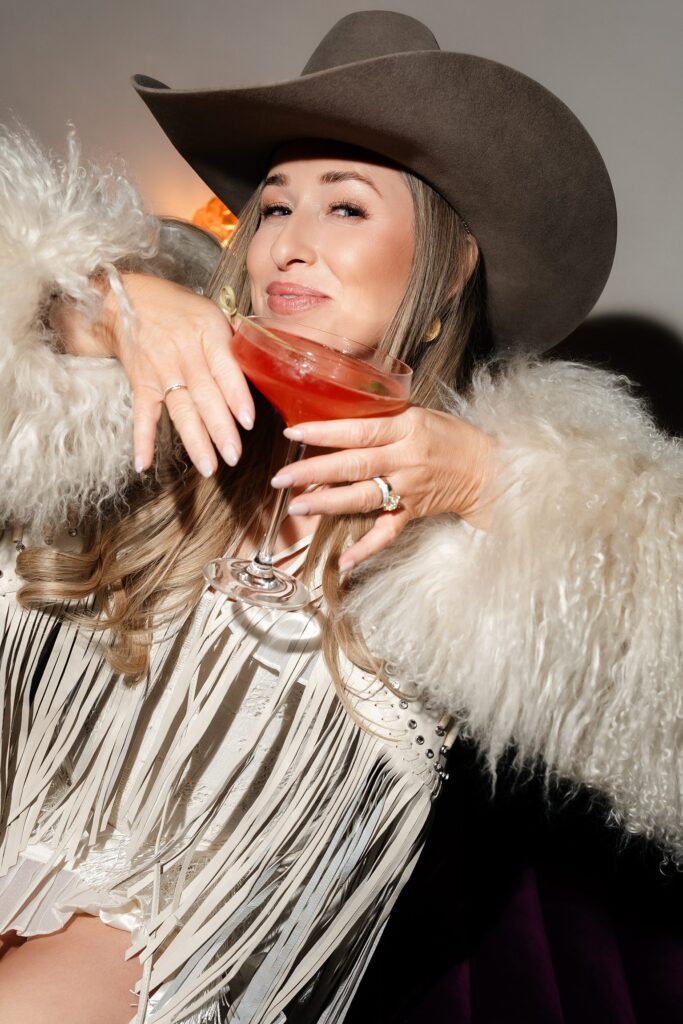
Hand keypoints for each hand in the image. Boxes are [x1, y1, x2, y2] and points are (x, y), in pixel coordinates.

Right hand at [51, 272, 254, 476]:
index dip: (236, 396)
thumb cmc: (179, 308)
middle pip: (204, 395)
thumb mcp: (212, 313)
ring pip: (180, 409)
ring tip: (208, 466)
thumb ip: (236, 343)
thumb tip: (267, 369)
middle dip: (220, 428)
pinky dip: (142, 439)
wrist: (126, 299)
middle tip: (233, 456)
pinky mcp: (141, 382)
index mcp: (207, 333)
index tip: (248, 421)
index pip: (224, 368)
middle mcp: (183, 352)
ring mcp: (160, 369)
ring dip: (194, 440)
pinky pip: (142, 413)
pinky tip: (144, 463)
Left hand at [271, 405, 498, 570]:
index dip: (324, 432)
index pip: (359, 431)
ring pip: (364, 497)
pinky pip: (387, 533)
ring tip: (297, 506)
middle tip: (281, 478)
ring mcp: (410, 489)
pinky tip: (343, 561)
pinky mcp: (414, 512)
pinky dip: (366, 549)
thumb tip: (333, 423)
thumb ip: (381, 419)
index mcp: (406, 428)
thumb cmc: (448, 436)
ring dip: (328, 504)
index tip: (293, 434)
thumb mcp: (417, 415)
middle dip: (314, 472)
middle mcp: (406, 459)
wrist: (487, 468)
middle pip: (354, 465)